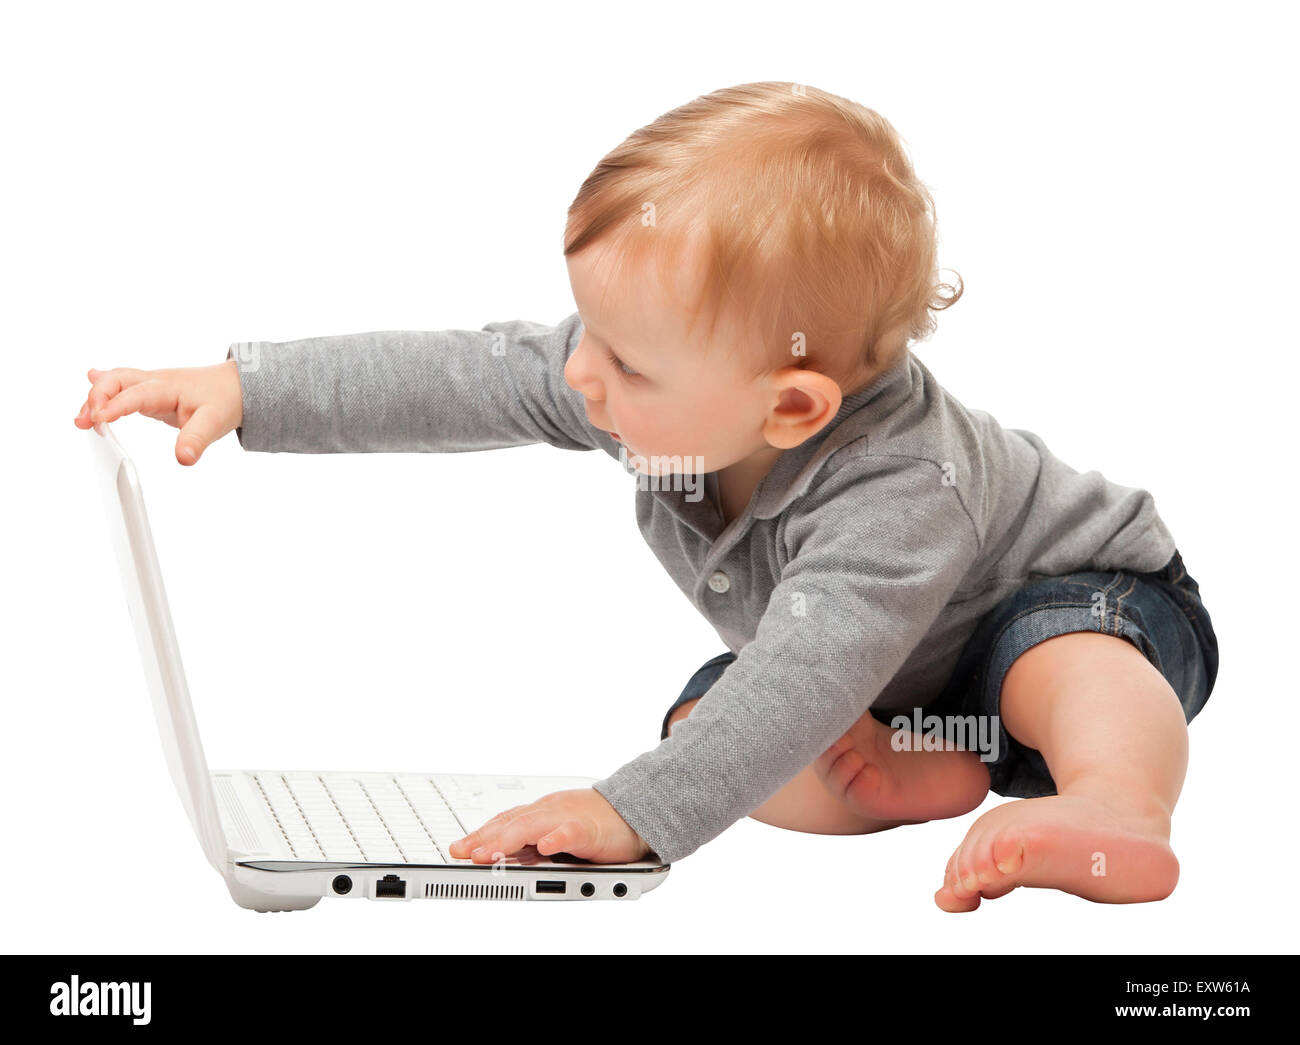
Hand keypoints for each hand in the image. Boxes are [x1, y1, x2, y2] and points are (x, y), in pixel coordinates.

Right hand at [73, 360, 243, 465]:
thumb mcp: (214, 422)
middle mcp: (154, 382)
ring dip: (96, 396)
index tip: (99, 419)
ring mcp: (150, 384)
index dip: (115, 405)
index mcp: (167, 388)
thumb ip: (196, 440)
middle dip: (96, 397)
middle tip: (83, 422)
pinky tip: (90, 384)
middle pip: (117, 381)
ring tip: (81, 419)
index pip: (134, 394)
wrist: (236, 386)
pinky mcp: (150, 391)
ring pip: (115, 381)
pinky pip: (122, 385)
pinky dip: (104, 387)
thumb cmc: (225, 400)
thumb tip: (183, 459)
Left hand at [449, 788, 651, 864]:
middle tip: (462, 852)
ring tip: (488, 854)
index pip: (504, 821)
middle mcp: (550, 811)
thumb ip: (533, 844)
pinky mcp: (590, 829)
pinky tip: (545, 846)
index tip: (457, 848)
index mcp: (541, 812)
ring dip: (508, 839)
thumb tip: (503, 858)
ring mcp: (569, 818)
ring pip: (534, 826)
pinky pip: (571, 832)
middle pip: (511, 822)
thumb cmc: (597, 824)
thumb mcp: (558, 833)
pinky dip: (556, 838)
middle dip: (485, 838)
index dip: (480, 834)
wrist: (635, 812)